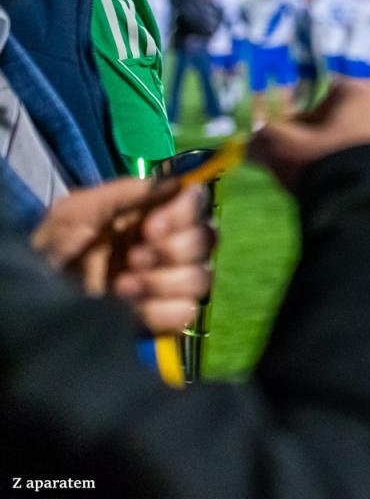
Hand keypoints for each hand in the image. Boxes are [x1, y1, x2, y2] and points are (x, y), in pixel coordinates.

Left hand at [32, 178, 213, 333]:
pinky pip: (186, 312)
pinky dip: (160, 310)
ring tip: (122, 286)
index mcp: (154, 215)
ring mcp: (166, 283)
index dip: (185, 214)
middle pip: (207, 241)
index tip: (149, 226)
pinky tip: (129, 307)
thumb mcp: (80, 209)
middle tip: (132, 258)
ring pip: (200, 279)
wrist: (33, 294)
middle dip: (172, 250)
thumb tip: (179, 182)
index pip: (199, 204)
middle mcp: (167, 246)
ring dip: (162, 281)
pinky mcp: (161, 316)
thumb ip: (129, 191)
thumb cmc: (52, 246)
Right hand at [249, 79, 369, 193]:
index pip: (326, 96)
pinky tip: (363, 192)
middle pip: (353, 119)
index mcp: (361, 91)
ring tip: (339, 183)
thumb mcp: (284, 149)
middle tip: (316, 167)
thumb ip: (263, 140)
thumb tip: (250, 144)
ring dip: (356, 158)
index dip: (304, 121)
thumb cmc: (327, 164)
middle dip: (332, 140)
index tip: (294, 146)